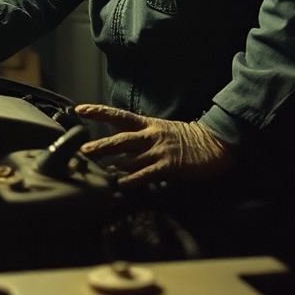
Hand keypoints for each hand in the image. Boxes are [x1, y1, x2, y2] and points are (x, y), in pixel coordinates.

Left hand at [75, 104, 236, 187]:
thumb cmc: (187, 138)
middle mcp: (150, 135)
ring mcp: (159, 150)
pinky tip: (122, 184)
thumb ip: (140, 140)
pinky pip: (147, 173)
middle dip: (101, 145)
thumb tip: (118, 154)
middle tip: (83, 150)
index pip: (118, 116)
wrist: (214, 143)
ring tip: (97, 170)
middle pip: (120, 138)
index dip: (99, 112)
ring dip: (113, 163)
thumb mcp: (161, 132)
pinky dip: (134, 179)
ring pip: (131, 156)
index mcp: (147, 124)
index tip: (79, 109)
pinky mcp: (169, 165)